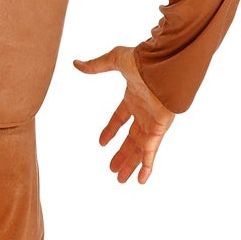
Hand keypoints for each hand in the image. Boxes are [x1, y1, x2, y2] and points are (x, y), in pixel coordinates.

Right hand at [72, 46, 174, 184]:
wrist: (165, 66)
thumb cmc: (143, 60)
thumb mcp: (115, 60)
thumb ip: (95, 65)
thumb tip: (76, 63)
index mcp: (133, 97)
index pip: (120, 118)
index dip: (111, 130)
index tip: (101, 143)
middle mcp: (144, 112)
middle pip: (131, 139)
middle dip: (122, 154)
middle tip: (112, 169)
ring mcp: (152, 121)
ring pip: (140, 148)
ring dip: (131, 164)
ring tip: (120, 179)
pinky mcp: (160, 128)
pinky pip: (152, 150)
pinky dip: (147, 165)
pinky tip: (141, 179)